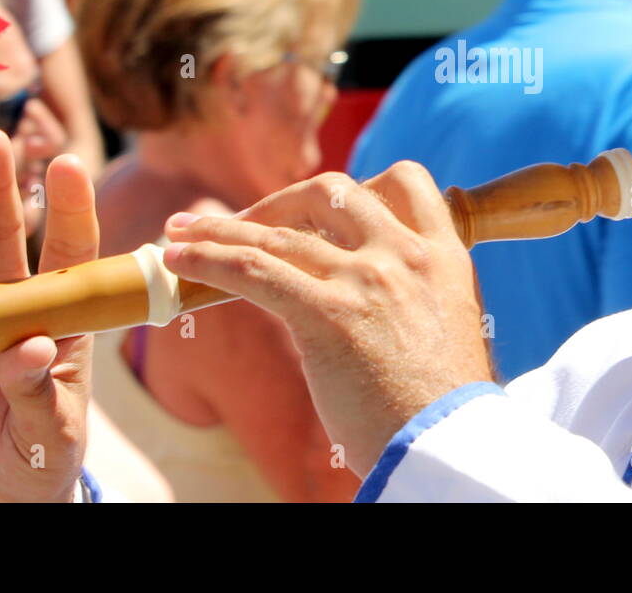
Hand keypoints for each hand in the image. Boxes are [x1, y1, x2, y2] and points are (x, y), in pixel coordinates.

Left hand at [163, 162, 493, 474]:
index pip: (405, 181)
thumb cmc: (444, 406)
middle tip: (249, 222)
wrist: (451, 449)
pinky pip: (254, 271)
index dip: (359, 185)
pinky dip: (209, 260)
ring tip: (180, 233)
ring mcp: (366, 280)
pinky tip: (179, 261)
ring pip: (278, 232)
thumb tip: (371, 296)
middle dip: (279, 200)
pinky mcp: (329, 315)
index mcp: (445, 255)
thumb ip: (415, 295)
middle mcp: (405, 255)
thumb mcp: (449, 328)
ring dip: (220, 230)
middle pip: (330, 192)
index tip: (324, 208)